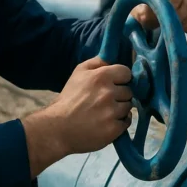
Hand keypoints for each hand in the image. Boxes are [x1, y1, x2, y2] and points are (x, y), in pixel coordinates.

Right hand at [21, 56, 131, 176]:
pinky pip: (126, 122)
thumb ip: (97, 62)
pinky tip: (106, 122)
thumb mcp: (79, 72)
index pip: (126, 72)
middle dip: (119, 95)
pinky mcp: (113, 129)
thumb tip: (113, 57)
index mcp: (101, 76)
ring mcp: (111, 112)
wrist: (58, 128)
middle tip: (105, 100)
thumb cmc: (68, 98)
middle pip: (129, 91)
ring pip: (128, 106)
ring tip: (104, 112)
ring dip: (120, 109)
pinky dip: (119, 122)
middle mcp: (108, 93)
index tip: (114, 84)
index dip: (121, 78)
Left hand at [131, 0, 186, 32]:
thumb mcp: (144, 5)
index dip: (171, 10)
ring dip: (184, 23)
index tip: (163, 16)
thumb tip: (156, 16)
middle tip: (169, 24)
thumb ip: (148, 10)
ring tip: (173, 26)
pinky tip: (180, 28)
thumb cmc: (148, 2)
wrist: (155, 1)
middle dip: (178, 18)